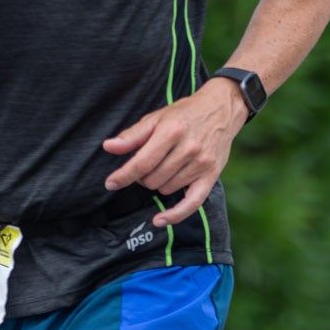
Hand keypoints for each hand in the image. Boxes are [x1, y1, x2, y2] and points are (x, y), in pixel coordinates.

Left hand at [102, 79, 245, 225]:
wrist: (221, 110)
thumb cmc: (184, 114)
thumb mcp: (156, 118)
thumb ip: (132, 135)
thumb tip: (108, 147)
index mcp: (171, 131)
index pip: (142, 162)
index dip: (124, 175)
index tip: (111, 183)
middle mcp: (188, 148)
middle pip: (152, 178)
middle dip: (142, 176)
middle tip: (145, 164)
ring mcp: (201, 164)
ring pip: (165, 189)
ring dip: (157, 184)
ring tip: (162, 168)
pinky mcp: (211, 175)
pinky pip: (192, 204)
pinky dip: (174, 215)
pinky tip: (159, 220)